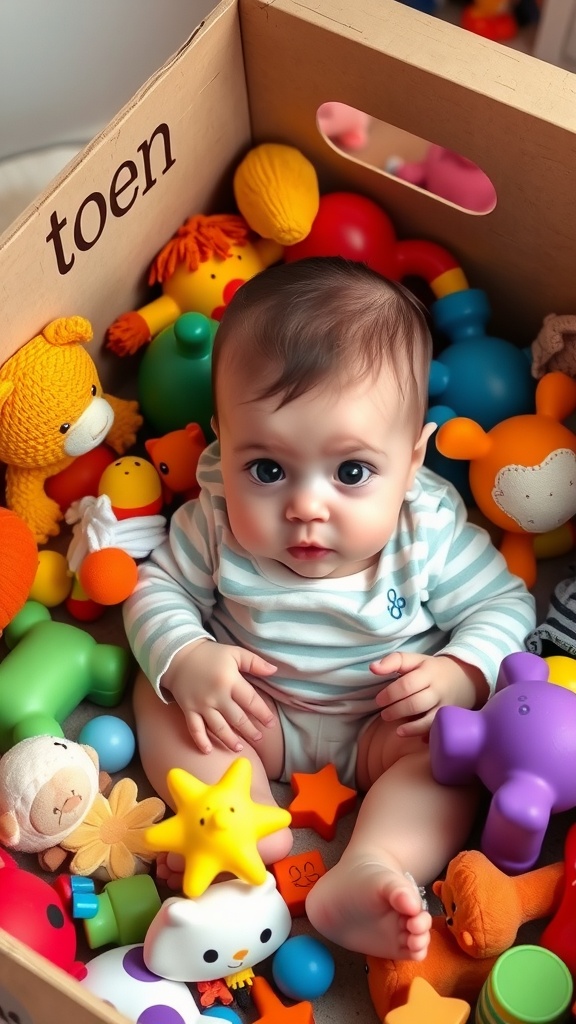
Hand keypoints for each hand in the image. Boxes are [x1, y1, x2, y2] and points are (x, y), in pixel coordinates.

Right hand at [162, 641, 277, 752]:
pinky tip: (208, 751)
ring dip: (230, 740)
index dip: (263, 713)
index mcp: (230, 680)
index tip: (271, 723)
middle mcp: (216, 695)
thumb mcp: (235, 653)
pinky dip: (201, 741)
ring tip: (239, 748)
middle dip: (250, 731)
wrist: (178, 655)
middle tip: (259, 738)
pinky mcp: (188, 710)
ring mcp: (201, 704)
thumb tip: (274, 670)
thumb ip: (255, 662)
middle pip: (237, 718)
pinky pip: (195, 729)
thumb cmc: (210, 654)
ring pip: (218, 727)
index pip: (251, 701)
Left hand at [371, 652, 487, 737]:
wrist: (465, 678)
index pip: (407, 684)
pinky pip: (440, 730)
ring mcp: (447, 706)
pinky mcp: (451, 719)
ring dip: (412, 728)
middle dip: (398, 711)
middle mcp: (439, 690)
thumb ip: (393, 661)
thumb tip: (372, 668)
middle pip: (417, 703)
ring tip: (398, 731)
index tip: (378, 700)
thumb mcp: (415, 660)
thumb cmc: (431, 670)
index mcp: (428, 672)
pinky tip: (418, 739)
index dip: (390, 694)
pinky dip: (429, 736)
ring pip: (430, 720)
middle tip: (384, 715)